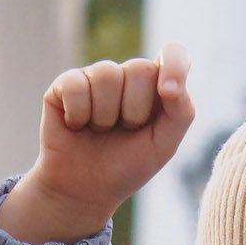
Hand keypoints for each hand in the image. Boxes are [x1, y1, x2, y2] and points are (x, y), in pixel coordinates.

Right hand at [0, 46, 194, 244]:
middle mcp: (126, 75)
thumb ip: (180, 112)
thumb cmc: (126, 166)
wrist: (83, 190)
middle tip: (124, 131)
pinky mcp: (65, 84)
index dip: (174, 65)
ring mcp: (95, 77)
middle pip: (140, 68)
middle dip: (134, 110)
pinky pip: (76, 86)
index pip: (173, 53)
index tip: (168, 93)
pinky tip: (76, 126)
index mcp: (156, 86)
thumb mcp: (163, 146)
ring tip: (99, 130)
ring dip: (105, 116)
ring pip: (107, 74)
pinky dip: (78, 115)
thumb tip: (169, 83)